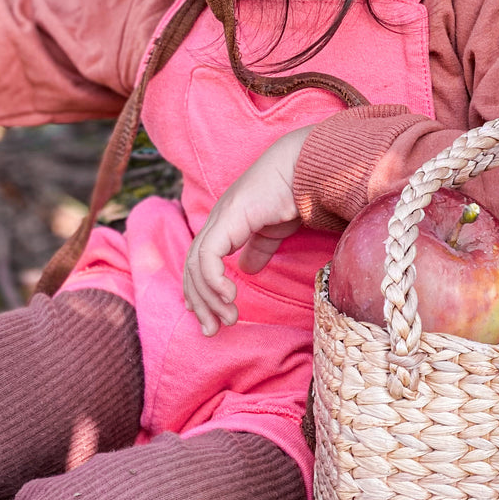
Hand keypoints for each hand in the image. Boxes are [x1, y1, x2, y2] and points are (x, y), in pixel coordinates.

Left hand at [183, 125, 312, 335]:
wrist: (307, 169)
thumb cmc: (294, 194)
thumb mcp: (273, 231)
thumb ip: (258, 249)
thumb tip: (247, 270)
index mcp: (224, 222)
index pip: (198, 261)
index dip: (199, 290)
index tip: (209, 316)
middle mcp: (216, 220)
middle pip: (191, 267)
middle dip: (199, 303)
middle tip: (212, 330)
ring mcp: (220, 218)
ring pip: (195, 265)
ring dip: (207, 298)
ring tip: (227, 319)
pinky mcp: (229, 219)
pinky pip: (208, 257)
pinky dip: (213, 281)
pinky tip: (229, 297)